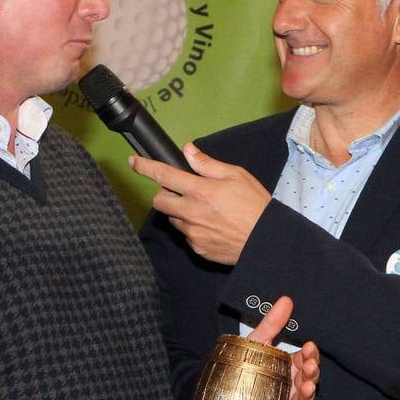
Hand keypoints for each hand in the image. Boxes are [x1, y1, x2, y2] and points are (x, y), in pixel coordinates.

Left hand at [129, 144, 271, 263]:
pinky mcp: (197, 248)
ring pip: (173, 219)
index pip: (164, 175)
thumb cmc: (255, 205)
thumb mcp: (236, 175)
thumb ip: (208, 164)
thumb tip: (188, 151)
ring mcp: (193, 233)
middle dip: (164, 194)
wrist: (266, 240)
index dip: (145, 167)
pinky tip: (212, 226)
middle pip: (159, 201)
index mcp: (200, 190)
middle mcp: (192, 212)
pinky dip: (193, 228)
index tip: (133, 162)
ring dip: (180, 212)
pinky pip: (186, 235)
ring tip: (204, 211)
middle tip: (181, 192)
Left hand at [247, 296, 318, 399]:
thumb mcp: (256, 343)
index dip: (311, 354)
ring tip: (307, 389)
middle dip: (312, 373)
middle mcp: (290, 385)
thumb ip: (272, 324)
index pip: (306, 358)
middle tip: (310, 368)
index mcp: (288, 366)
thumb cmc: (241, 366)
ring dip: (308, 395)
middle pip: (308, 379)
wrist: (219, 394)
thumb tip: (286, 300)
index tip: (309, 347)